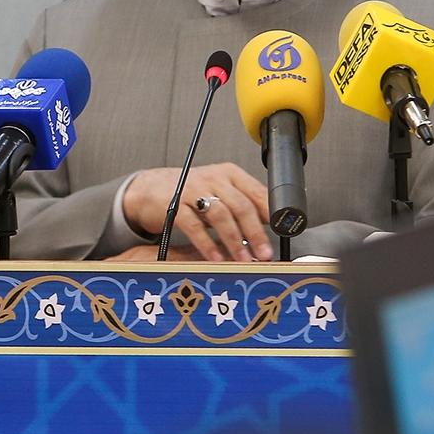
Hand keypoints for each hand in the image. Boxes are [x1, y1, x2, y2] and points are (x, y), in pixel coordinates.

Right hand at [121, 163, 272, 262]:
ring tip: (243, 259)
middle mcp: (214, 179)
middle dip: (255, 232)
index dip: (271, 213)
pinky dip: (207, 244)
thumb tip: (271, 224)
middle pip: (241, 205)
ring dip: (234, 240)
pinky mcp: (175, 205)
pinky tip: (216, 258)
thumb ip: (244, 203)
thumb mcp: (221, 191)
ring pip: (220, 215)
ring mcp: (193, 190)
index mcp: (230, 174)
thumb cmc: (192, 192)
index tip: (281, 232)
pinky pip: (194, 226)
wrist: (152, 188)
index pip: (257, 192)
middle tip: (265, 253)